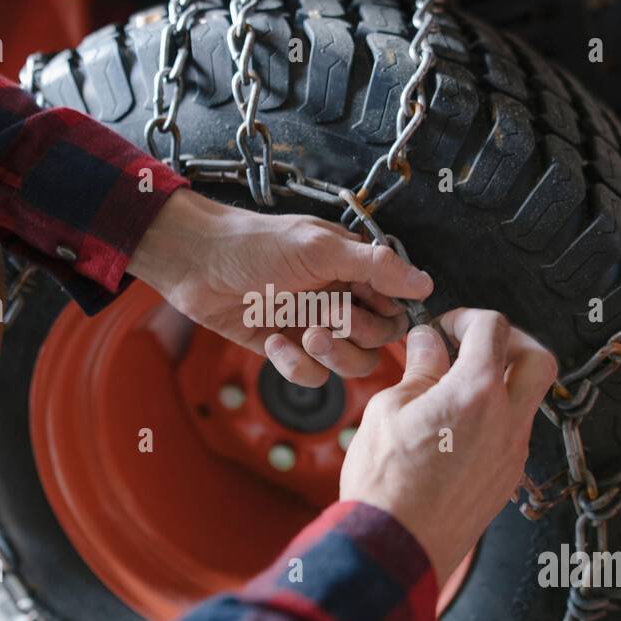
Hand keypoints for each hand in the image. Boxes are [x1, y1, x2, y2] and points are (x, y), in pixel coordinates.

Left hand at [128, 188, 433, 385]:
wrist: (196, 263)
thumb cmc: (254, 244)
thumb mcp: (320, 248)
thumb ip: (376, 267)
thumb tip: (425, 282)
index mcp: (354, 271)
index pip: (395, 308)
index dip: (388, 317)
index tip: (368, 310)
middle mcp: (339, 300)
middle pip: (377, 341)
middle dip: (356, 335)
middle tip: (329, 316)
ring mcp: (313, 328)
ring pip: (349, 364)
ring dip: (330, 355)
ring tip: (305, 333)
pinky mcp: (286, 351)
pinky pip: (311, 376)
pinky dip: (295, 365)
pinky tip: (273, 340)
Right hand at [339, 309, 557, 579]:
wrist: (395, 547)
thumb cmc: (385, 484)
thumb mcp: (387, 410)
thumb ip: (418, 370)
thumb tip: (429, 344)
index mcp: (475, 392)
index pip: (493, 328)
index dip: (468, 317)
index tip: (447, 326)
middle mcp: (506, 421)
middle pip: (538, 359)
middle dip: (512, 341)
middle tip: (476, 344)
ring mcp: (512, 453)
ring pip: (528, 399)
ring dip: (502, 383)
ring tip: (457, 388)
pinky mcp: (506, 479)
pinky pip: (513, 433)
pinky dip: (495, 417)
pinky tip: (457, 425)